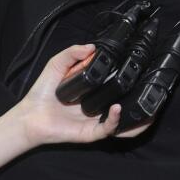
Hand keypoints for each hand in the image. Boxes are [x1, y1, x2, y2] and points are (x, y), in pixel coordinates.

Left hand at [14, 44, 149, 145]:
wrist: (29, 116)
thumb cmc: (42, 93)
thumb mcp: (56, 65)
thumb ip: (71, 53)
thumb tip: (91, 47)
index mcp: (92, 92)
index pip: (115, 87)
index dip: (127, 80)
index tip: (137, 69)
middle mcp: (97, 107)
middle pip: (125, 104)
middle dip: (140, 100)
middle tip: (149, 88)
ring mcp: (96, 121)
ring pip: (123, 121)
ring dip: (136, 116)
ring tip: (148, 106)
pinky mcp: (91, 132)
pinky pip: (108, 128)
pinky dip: (115, 119)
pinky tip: (117, 108)